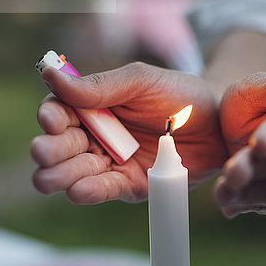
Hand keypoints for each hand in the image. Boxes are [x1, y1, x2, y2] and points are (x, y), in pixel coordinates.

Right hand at [31, 62, 227, 203]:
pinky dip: (89, 191)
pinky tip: (80, 189)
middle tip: (46, 151)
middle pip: (59, 147)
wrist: (219, 123)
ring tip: (54, 177)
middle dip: (49, 151)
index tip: (53, 120)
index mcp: (93, 107)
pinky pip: (105, 190)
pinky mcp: (131, 185)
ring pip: (74, 174)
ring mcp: (112, 163)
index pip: (59, 113)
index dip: (51, 118)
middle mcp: (96, 137)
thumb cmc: (181, 95)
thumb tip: (49, 74)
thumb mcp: (141, 81)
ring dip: (61, 175)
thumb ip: (99, 85)